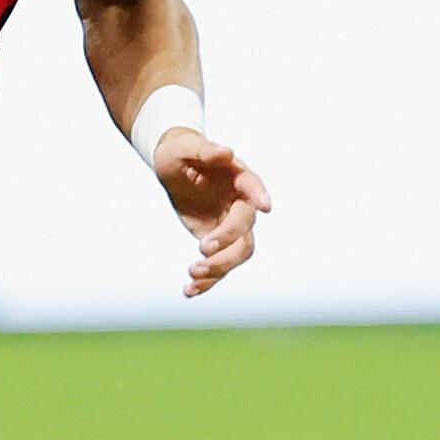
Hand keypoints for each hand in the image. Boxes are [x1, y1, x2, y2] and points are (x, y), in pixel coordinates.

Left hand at [152, 132, 271, 297]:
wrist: (173, 166)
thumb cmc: (181, 151)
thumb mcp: (186, 148)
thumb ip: (206, 151)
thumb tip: (227, 152)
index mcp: (238, 177)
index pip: (253, 186)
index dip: (260, 195)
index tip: (266, 206)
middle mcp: (241, 203)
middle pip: (246, 228)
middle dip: (228, 241)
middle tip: (202, 248)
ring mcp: (231, 225)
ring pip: (238, 252)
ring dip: (219, 267)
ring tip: (192, 274)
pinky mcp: (218, 241)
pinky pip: (219, 265)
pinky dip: (207, 281)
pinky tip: (189, 291)